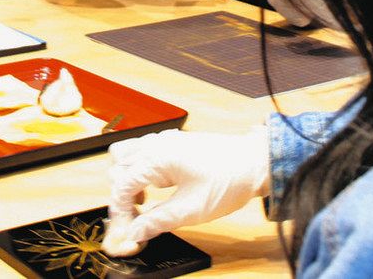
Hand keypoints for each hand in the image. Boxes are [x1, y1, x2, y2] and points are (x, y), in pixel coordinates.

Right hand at [104, 128, 269, 254]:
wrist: (255, 162)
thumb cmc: (228, 180)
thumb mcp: (192, 210)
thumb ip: (158, 221)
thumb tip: (135, 233)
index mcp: (157, 158)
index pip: (121, 186)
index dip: (120, 212)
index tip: (127, 232)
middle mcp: (156, 144)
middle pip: (117, 165)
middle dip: (122, 193)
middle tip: (136, 216)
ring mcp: (165, 140)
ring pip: (128, 153)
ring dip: (129, 176)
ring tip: (146, 199)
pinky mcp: (174, 142)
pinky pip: (145, 150)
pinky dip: (142, 169)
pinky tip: (159, 185)